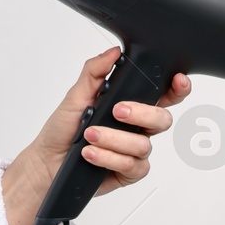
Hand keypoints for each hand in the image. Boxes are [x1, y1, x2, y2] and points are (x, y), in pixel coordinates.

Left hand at [0, 46, 191, 224]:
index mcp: (130, 105)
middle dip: (142, 114)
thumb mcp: (75, 96)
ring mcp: (134, 151)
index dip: (176, 88)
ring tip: (89, 135)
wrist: (47, 161)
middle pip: (162, 119)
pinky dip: (108, 157)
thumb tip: (112, 52)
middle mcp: (137, 128)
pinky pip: (132, 165)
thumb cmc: (62, 129)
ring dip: (113, 139)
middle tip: (117, 111)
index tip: (176, 80)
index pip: (162, 95)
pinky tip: (91, 153)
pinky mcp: (129, 172)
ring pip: (144, 144)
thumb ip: (94, 72)